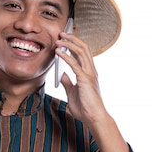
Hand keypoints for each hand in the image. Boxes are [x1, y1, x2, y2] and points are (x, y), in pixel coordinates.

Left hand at [56, 32, 130, 151]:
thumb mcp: (73, 93)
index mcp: (89, 73)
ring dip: (69, 44)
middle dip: (72, 39)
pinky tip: (58, 52)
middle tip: (61, 34)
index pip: (83, 53)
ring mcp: (89, 74)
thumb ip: (68, 83)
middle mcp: (91, 71)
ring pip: (81, 52)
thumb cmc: (85, 109)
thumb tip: (62, 74)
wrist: (94, 118)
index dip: (74, 44)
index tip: (64, 39)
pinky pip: (75, 64)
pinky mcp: (85, 80)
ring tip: (59, 39)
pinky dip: (66, 56)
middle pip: (84, 48)